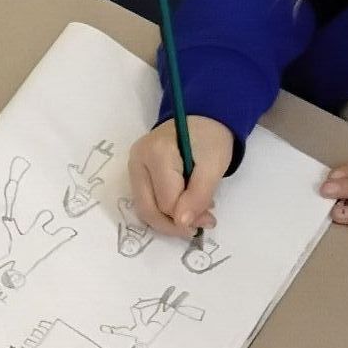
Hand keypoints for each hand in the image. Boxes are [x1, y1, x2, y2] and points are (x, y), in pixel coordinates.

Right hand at [127, 117, 234, 236]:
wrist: (203, 119)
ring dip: (168, 220)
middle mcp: (137, 161)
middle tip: (198, 228)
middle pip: (148, 209)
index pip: (166, 202)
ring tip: (194, 217)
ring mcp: (133, 167)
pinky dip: (164, 210)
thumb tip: (182, 223)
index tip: (210, 220)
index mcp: (156, 154)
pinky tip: (183, 207)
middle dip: (173, 225)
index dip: (187, 217)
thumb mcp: (214, 165)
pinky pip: (146, 201)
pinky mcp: (136, 173)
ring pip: (144, 208)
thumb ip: (199, 195)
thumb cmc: (210, 139)